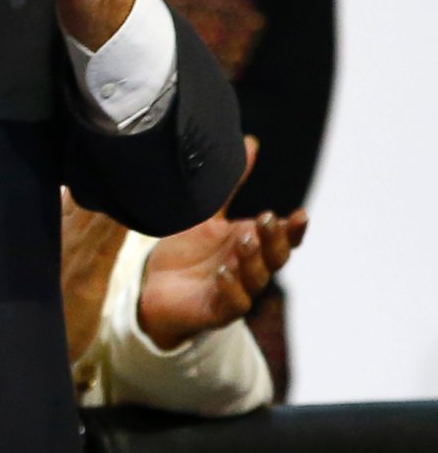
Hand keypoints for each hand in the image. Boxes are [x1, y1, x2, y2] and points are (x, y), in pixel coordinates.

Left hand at [138, 138, 307, 349]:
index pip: (284, 238)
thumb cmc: (187, 251)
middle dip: (273, 239)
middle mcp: (251, 268)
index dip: (293, 228)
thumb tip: (249, 143)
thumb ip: (228, 184)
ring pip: (256, 278)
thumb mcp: (206, 214)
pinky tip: (224, 272)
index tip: (299, 214)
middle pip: (275, 256)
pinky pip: (233, 302)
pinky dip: (232, 287)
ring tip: (243, 241)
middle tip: (262, 220)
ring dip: (253, 260)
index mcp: (253, 244)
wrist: (153, 287)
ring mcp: (237, 290)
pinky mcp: (218, 309)